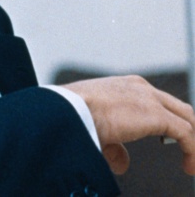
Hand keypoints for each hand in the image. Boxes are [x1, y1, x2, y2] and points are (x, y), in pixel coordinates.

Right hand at [63, 75, 194, 174]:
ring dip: (192, 141)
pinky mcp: (157, 115)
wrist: (69, 109)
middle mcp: (141, 88)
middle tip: (187, 150)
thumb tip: (124, 163)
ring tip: (190, 162)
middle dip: (187, 129)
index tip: (167, 141)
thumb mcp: (98, 128)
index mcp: (126, 86)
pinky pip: (187, 134)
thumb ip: (115, 145)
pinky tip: (188, 167)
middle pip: (178, 108)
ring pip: (186, 118)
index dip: (166, 122)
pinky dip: (192, 151)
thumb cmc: (74, 114)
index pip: (157, 101)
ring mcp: (150, 99)